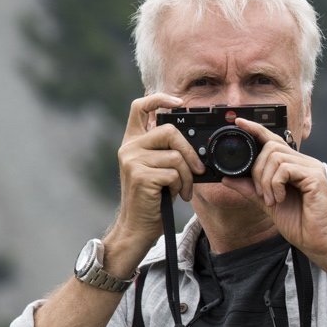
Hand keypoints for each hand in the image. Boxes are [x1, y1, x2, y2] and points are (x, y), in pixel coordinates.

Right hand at [106, 92, 200, 270]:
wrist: (138, 227)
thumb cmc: (153, 198)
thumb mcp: (160, 169)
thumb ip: (168, 151)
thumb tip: (196, 143)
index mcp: (133, 141)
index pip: (140, 106)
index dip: (160, 98)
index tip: (180, 102)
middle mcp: (129, 147)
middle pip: (169, 131)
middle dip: (190, 152)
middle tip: (198, 169)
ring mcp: (132, 161)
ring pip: (175, 156)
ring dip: (187, 176)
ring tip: (184, 189)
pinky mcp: (140, 175)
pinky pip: (174, 172)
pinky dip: (182, 186)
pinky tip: (176, 196)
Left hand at [224, 116, 326, 263]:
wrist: (319, 243)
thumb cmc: (300, 225)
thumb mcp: (267, 204)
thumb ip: (249, 189)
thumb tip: (227, 178)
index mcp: (296, 166)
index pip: (274, 140)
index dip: (256, 129)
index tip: (239, 122)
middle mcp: (306, 163)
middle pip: (271, 147)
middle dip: (257, 171)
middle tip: (261, 194)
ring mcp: (312, 168)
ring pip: (276, 157)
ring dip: (265, 181)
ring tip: (271, 200)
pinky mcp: (315, 177)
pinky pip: (285, 169)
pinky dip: (275, 184)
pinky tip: (280, 198)